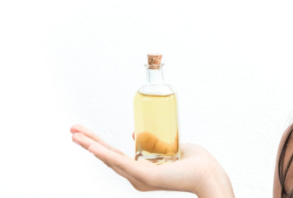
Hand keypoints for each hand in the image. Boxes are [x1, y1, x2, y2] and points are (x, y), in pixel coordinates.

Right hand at [70, 124, 234, 196]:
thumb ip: (152, 142)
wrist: (208, 172)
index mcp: (140, 170)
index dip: (97, 143)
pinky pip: (122, 163)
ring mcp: (140, 177)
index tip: (82, 132)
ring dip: (91, 145)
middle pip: (107, 156)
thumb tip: (136, 135)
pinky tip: (92, 147)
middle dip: (88, 142)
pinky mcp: (146, 175)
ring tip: (74, 134)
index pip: (114, 155)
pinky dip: (105, 155)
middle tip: (71, 129)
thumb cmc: (195, 163)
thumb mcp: (167, 148)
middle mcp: (136, 176)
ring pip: (110, 159)